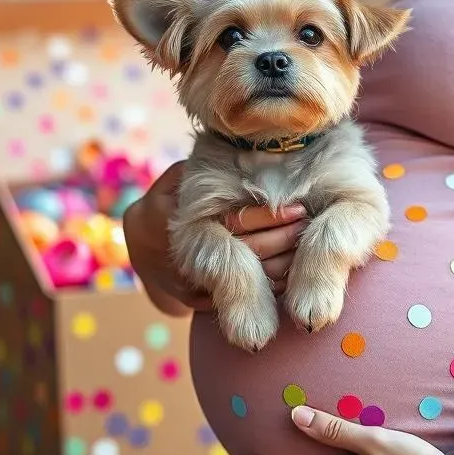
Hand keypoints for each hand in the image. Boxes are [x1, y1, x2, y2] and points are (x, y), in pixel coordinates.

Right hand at [121, 161, 306, 315]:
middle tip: (312, 225)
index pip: (233, 223)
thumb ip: (204, 169)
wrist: (141, 248)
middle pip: (247, 253)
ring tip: (310, 245)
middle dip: (284, 240)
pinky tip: (295, 268)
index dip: (269, 216)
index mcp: (174, 220)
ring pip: (249, 281)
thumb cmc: (167, 199)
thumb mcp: (177, 178)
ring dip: (284, 265)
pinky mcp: (201, 303)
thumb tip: (243, 151)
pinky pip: (244, 297)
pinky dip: (271, 284)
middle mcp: (182, 257)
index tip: (299, 207)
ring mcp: (191, 284)